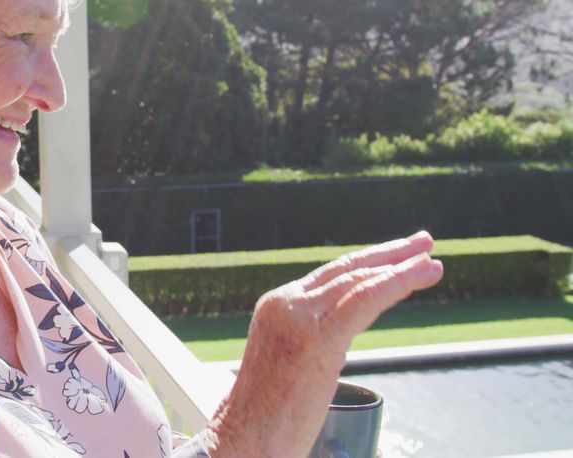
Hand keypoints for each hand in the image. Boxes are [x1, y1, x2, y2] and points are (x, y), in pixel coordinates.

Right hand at [204, 231, 442, 456]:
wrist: (246, 438)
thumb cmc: (267, 416)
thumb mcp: (288, 363)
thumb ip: (312, 340)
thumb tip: (338, 339)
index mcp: (276, 305)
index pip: (330, 275)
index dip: (368, 263)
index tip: (398, 257)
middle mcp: (285, 302)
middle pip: (347, 268)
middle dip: (389, 254)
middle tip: (423, 243)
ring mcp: (299, 317)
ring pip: (360, 280)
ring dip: (403, 268)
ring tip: (433, 264)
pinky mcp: (318, 337)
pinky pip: (366, 299)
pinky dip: (399, 283)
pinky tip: (422, 275)